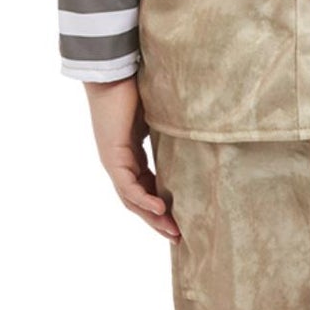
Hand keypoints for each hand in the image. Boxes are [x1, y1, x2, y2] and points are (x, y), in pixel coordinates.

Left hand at [83, 75, 179, 241]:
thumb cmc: (136, 88)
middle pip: (138, 201)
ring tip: (173, 231)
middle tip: (179, 237)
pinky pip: (128, 187)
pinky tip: (161, 209)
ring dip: (153, 218)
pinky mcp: (112, 157)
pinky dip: (145, 200)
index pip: (146, 188)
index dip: (164, 206)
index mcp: (130, 154)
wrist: (115, 72)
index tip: (183, 219)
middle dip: (159, 221)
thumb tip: (196, 138)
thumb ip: (170, 134)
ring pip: (132, 199)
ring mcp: (114, 162)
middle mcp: (120, 162)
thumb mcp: (159, 118)